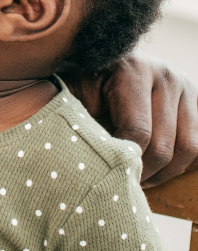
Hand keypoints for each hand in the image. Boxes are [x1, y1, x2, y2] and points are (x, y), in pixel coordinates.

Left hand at [65, 51, 197, 184]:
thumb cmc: (79, 86)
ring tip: (140, 178)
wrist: (98, 65)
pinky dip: (183, 164)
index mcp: (130, 69)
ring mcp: (185, 86)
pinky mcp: (197, 101)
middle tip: (124, 185)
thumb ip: (71, 116)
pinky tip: (158, 168)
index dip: (123, 162)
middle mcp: (164, 74)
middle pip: (165, 145)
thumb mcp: (71, 95)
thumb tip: (66, 152)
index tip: (107, 177)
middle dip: (145, 173)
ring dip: (166, 173)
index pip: (138, 132)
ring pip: (189, 149)